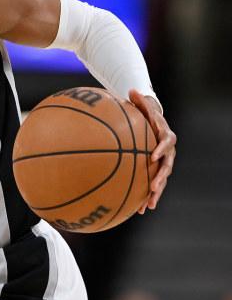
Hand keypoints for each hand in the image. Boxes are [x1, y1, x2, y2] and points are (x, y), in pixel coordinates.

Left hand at [129, 90, 175, 213]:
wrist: (152, 123)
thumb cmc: (145, 113)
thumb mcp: (142, 104)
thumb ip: (138, 100)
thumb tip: (131, 90)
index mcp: (165, 136)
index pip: (166, 143)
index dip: (161, 149)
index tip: (153, 156)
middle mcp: (167, 151)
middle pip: (167, 166)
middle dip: (161, 177)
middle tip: (154, 187)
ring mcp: (163, 162)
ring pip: (161, 179)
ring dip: (156, 193)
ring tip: (148, 205)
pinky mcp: (155, 170)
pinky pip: (152, 184)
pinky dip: (146, 196)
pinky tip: (138, 210)